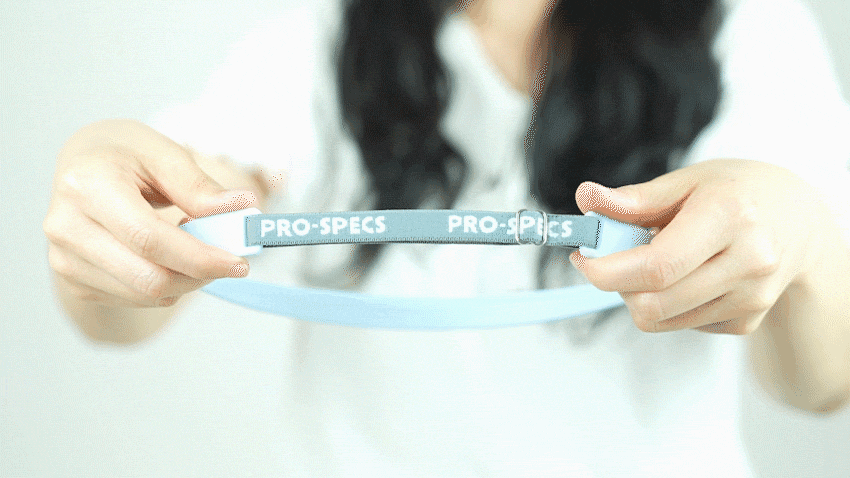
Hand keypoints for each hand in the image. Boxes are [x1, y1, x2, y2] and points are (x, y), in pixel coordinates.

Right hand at [44, 119, 257, 308]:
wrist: (82, 164)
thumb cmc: (126, 154)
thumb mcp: (165, 153)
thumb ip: (200, 187)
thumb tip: (242, 207)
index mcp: (87, 186)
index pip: (148, 238)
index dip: (199, 257)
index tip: (239, 263)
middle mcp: (67, 227)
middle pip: (147, 276)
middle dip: (200, 276)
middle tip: (231, 261)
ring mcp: (65, 258)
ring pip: (144, 294)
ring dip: (186, 281)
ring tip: (195, 246)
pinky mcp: (73, 280)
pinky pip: (135, 298)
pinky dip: (167, 285)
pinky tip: (169, 256)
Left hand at [568, 158, 829, 334]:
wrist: (800, 220)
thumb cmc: (735, 192)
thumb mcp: (687, 180)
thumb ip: (634, 198)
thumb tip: (585, 198)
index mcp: (730, 216)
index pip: (657, 266)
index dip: (607, 270)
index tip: (583, 258)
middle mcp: (749, 261)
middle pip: (654, 303)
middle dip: (616, 284)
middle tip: (608, 257)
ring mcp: (752, 297)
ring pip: (661, 320)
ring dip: (637, 295)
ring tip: (653, 260)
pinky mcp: (747, 321)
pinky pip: (680, 324)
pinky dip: (666, 303)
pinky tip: (684, 274)